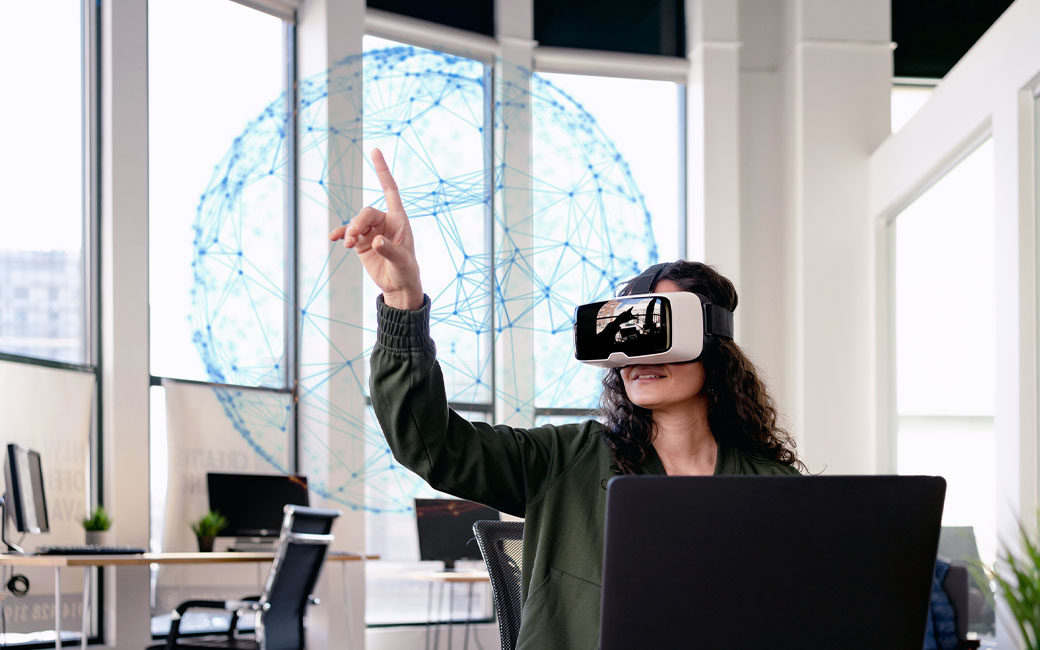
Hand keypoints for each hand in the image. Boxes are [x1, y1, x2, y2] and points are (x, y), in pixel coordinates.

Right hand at [329, 149, 422, 309]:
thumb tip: (376, 241)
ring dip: (350, 232)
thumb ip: (389, 249)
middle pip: (366, 212)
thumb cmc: (406, 270)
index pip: (390, 189)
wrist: (397, 285)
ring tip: (348, 245)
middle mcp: (384, 221)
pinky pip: (348, 233)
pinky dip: (341, 234)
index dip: (382, 171)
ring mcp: (371, 231)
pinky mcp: (361, 242)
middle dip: (358, 224)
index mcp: (399, 219)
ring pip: (355, 223)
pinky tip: (334, 239)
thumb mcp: (401, 261)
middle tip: (353, 240)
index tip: (375, 150)